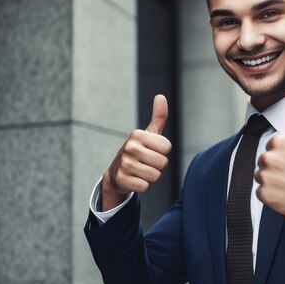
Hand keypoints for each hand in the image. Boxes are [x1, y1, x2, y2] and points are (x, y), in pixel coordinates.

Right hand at [100, 95, 171, 210]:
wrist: (117, 173)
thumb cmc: (138, 151)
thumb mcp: (149, 134)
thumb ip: (158, 117)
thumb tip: (161, 96)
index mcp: (137, 134)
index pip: (167, 147)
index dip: (163, 152)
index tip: (152, 151)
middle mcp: (130, 147)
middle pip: (163, 163)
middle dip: (158, 166)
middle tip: (146, 162)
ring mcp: (124, 164)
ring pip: (155, 176)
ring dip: (151, 176)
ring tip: (141, 170)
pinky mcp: (122, 180)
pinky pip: (146, 186)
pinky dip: (143, 185)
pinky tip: (135, 179)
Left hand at [254, 85, 284, 224]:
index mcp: (276, 141)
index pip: (272, 147)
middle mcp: (267, 158)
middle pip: (265, 162)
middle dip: (277, 167)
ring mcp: (265, 178)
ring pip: (261, 177)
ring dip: (273, 181)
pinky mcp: (264, 195)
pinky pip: (261, 193)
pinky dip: (272, 195)